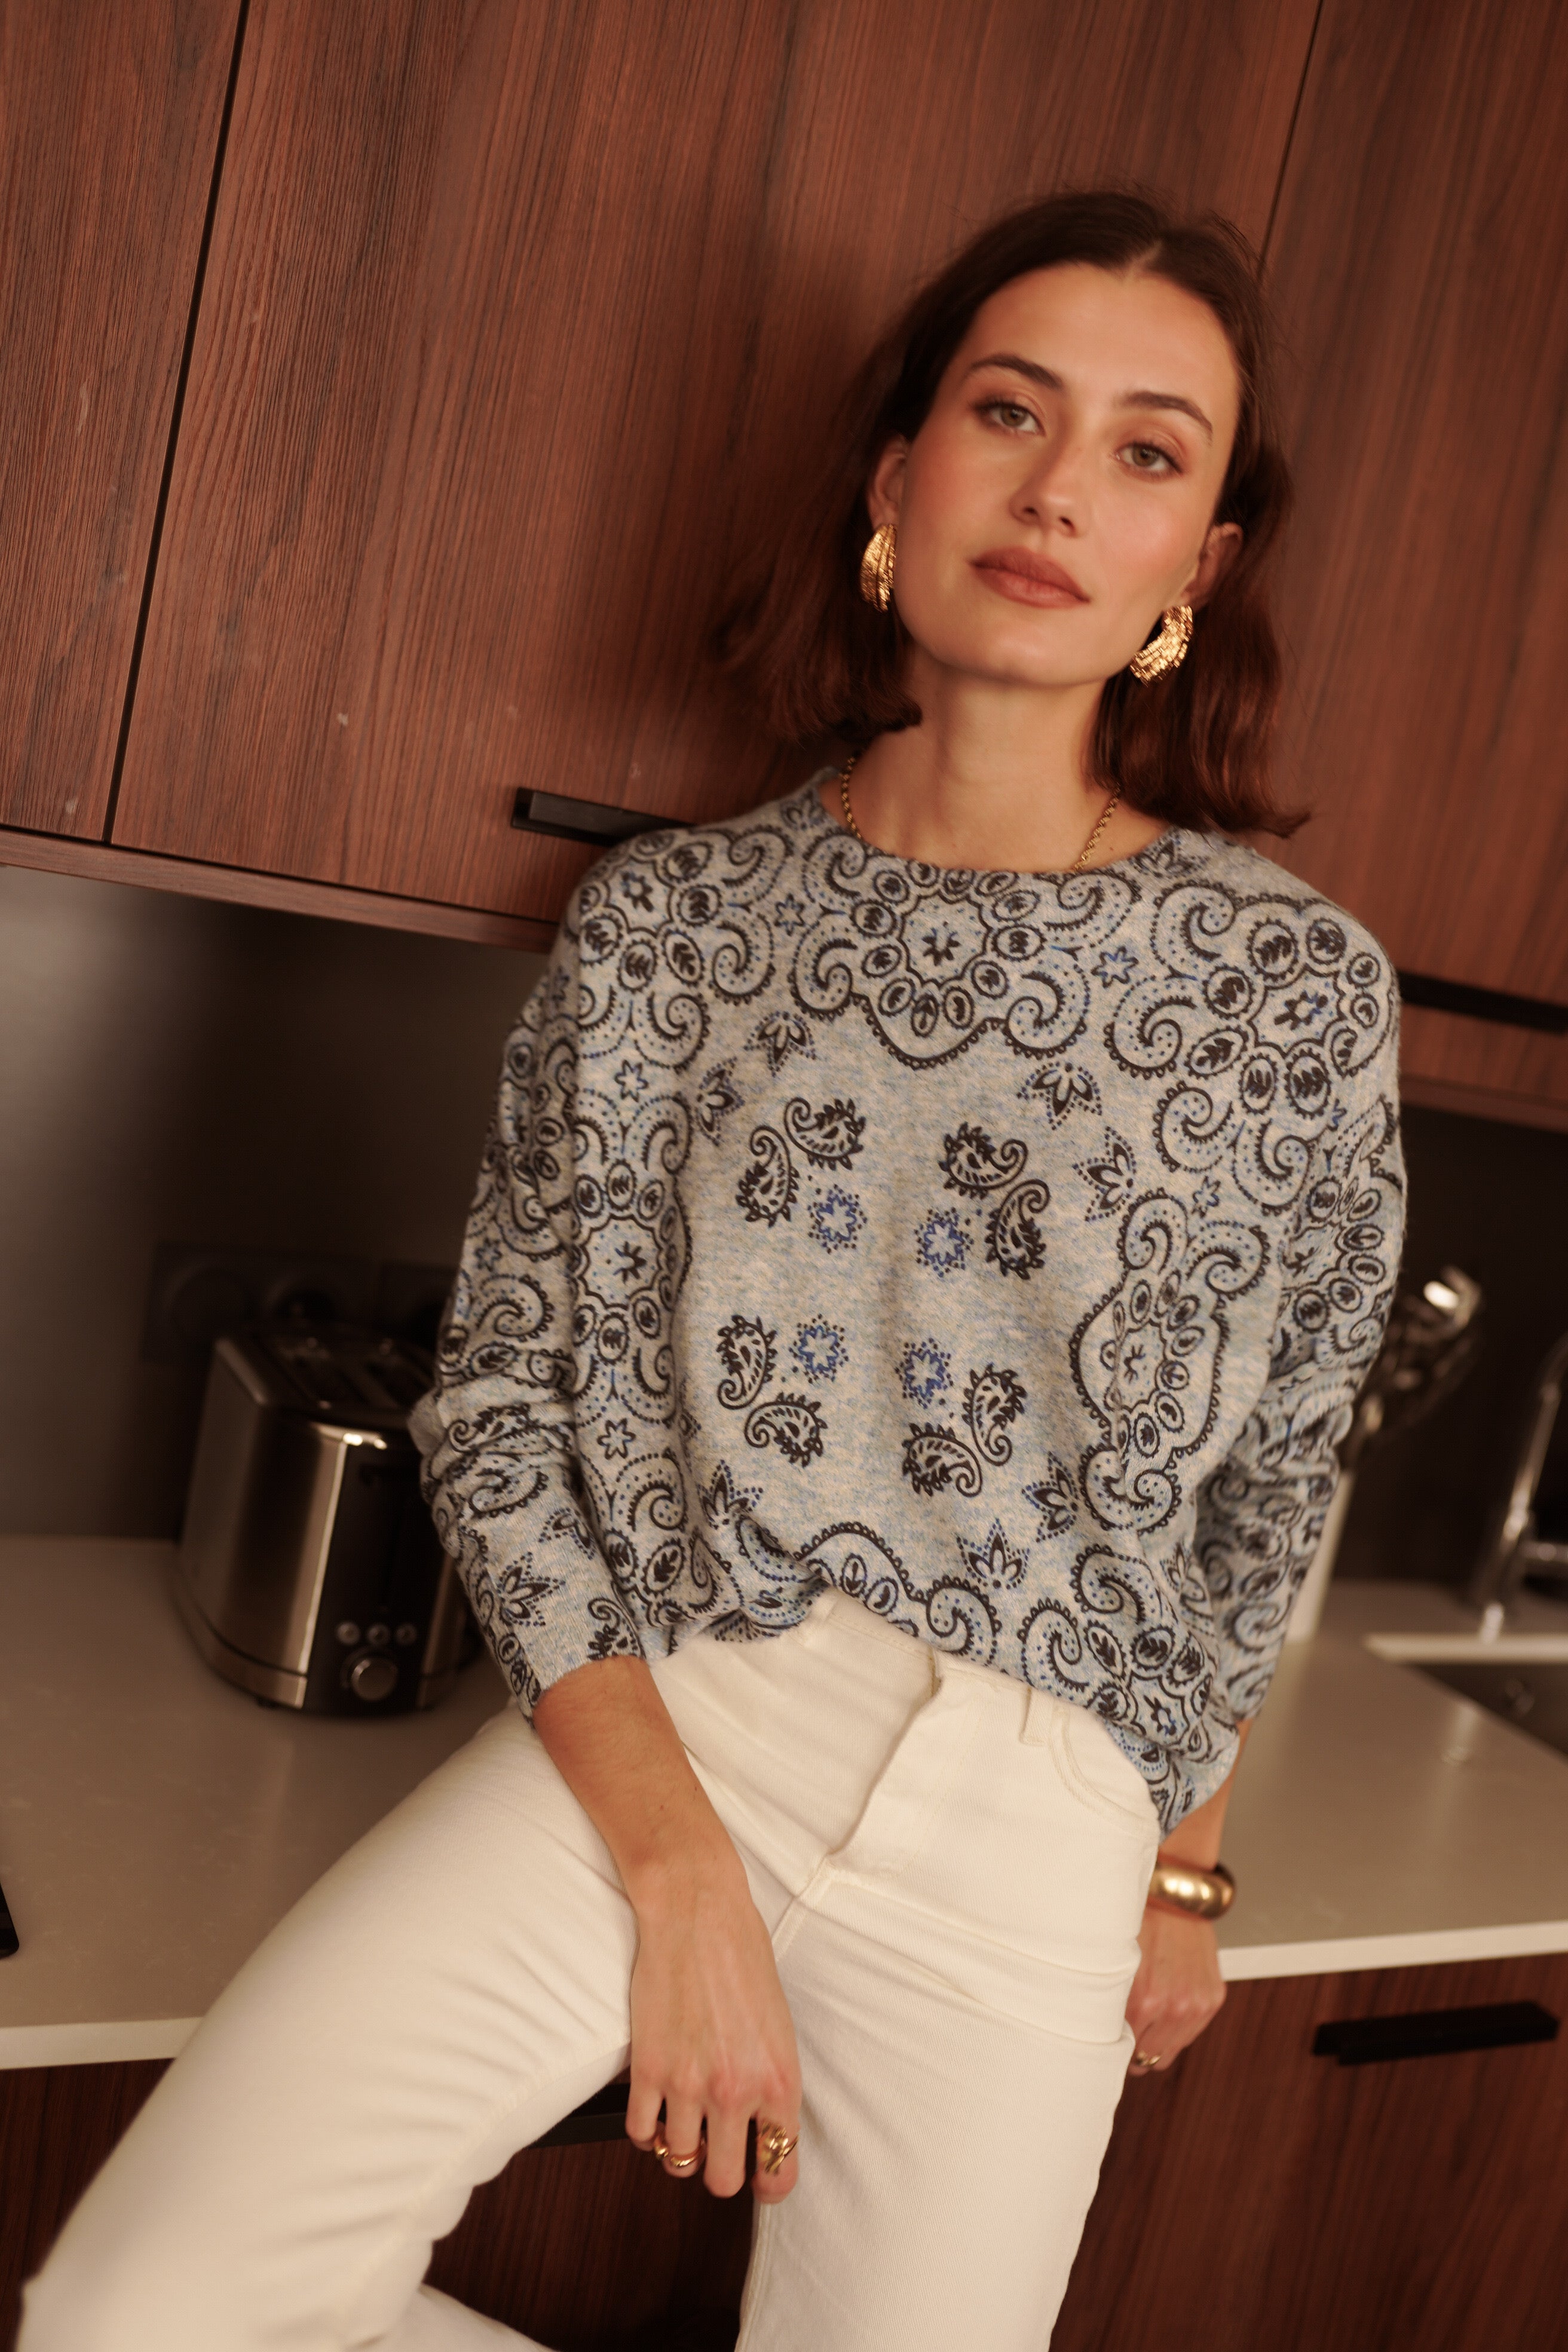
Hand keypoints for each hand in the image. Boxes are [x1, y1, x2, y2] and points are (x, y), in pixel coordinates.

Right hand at [532, 1657, 800, 2202]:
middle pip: (725, 2182)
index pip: (780, 2171)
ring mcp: (689, 2085)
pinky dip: (646, 2125)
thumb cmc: (742, 1954)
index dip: (769, 2182)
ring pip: (680, 2162)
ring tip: (683, 2116)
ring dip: (681, 2145)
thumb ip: (772, 2079)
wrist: (697, 1908)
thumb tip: (764, 2123)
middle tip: (717, 2146)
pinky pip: (641, 2133)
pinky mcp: (648, 2070)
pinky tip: (655, 2102)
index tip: (759, 2175)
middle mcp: (737, 2092)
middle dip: (721, 2169)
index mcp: (780, 2080)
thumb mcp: (778, 2023)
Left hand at [1124, 1900, 1225, 2073]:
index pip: (1125, 2052)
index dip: (1115, 2048)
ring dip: (1157, 2042)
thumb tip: (1101, 2032)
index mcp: (1144, 2001)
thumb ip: (1110, 2001)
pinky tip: (1166, 2006)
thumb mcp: (1113, 1964)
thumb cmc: (1138, 1924)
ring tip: (1145, 2020)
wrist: (1173, 1898)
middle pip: (1148, 2058)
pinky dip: (1178, 2027)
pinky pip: (1191, 2033)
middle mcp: (1174, 2008)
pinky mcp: (1213, 1998)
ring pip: (1171, 2051)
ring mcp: (1197, 2005)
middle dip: (1135, 2049)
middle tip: (1126, 2035)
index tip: (1110, 2044)